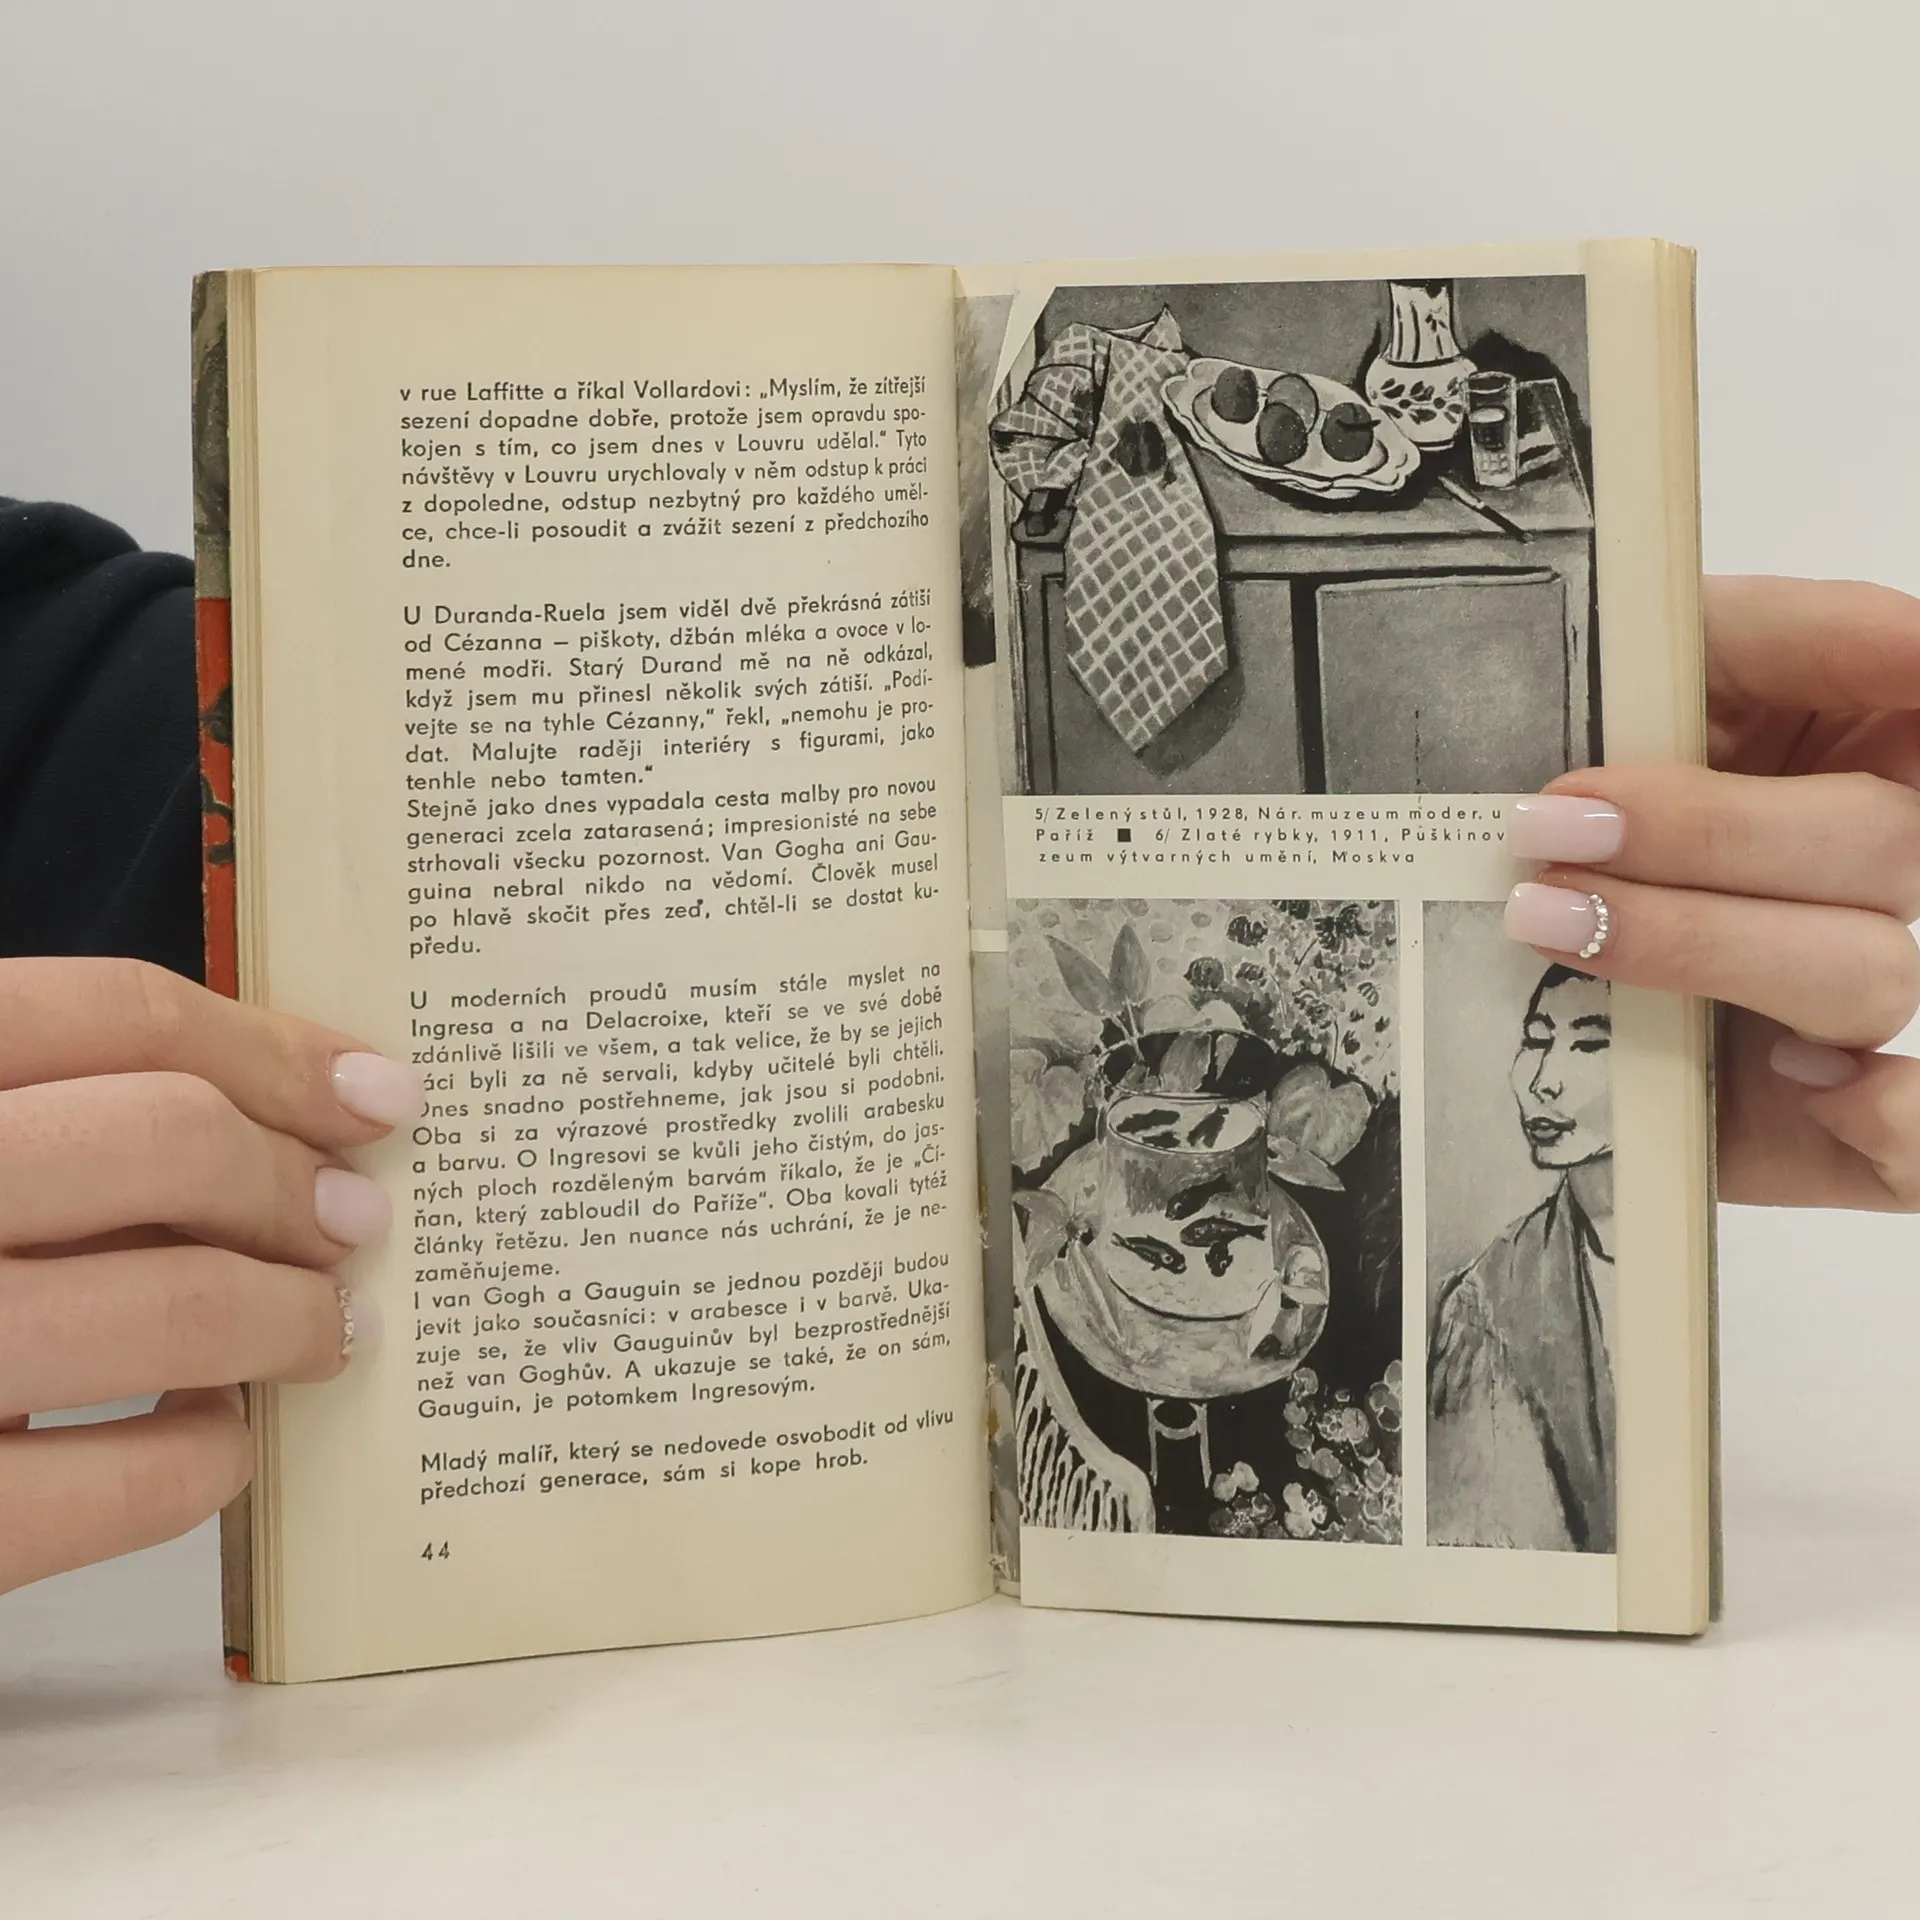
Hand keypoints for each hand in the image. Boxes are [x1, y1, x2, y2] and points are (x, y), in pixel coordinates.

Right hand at [0, 959, 418, 1592]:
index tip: (374, 1090)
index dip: (273, 1045)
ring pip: (173, 1300)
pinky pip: (133, 1480)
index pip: (110, 1011)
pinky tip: (218, 1434)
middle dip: (293, 1178)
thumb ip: (40, 1114)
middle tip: (357, 1218)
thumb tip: (270, 1117)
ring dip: (290, 1312)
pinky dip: (214, 1454)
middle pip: (165, 1139)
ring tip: (327, 1326)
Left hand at [1505, 575, 1919, 1208]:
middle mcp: (1859, 870)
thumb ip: (1747, 638)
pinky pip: (1907, 1150)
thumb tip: (1907, 638)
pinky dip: (1892, 1123)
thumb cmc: (1529, 773)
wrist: (1434, 909)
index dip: (1901, 671)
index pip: (1913, 695)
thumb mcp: (1608, 672)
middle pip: (1884, 845)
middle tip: (1555, 824)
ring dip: (1703, 945)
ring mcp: (1837, 995)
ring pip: (1865, 974)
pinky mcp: (1801, 1122)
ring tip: (1546, 919)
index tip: (1894, 655)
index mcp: (1841, 734)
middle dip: (1712, 832)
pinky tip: (1806, 1082)